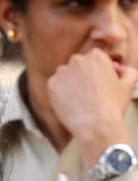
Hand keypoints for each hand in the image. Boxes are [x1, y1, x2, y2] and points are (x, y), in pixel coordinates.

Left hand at [47, 48, 137, 167]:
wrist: (95, 125)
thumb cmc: (113, 105)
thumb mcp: (128, 85)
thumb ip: (128, 71)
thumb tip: (121, 69)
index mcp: (96, 56)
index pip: (95, 58)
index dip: (99, 71)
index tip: (101, 82)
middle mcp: (77, 60)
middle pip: (79, 65)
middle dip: (83, 75)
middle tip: (91, 92)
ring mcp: (62, 72)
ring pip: (66, 75)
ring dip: (71, 82)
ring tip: (80, 99)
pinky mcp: (51, 85)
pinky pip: (55, 85)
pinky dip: (60, 92)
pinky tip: (70, 102)